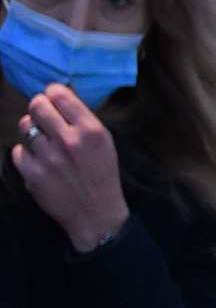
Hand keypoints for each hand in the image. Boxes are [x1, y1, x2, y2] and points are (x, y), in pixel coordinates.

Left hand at [12, 85, 128, 252]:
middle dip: (39, 108)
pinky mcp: (32, 173)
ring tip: (42, 141)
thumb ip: (83, 121)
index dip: (53, 93)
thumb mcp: (105, 143)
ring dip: (31, 130)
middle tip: (44, 117)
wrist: (96, 213)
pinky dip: (26, 153)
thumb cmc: (102, 175)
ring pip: (25, 126)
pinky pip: (18, 150)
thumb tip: (58, 98)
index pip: (60, 95)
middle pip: (37, 105)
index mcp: (91, 130)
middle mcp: (68, 140)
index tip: (53, 99)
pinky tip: (39, 160)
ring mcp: (48, 157)